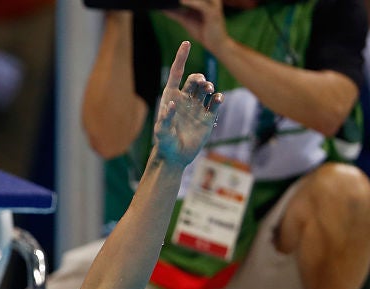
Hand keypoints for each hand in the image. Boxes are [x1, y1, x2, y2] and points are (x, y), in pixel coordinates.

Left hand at [152, 41, 221, 166]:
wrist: (175, 156)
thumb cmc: (164, 143)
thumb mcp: (161, 132)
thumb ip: (165, 119)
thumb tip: (173, 105)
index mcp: (171, 97)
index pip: (176, 73)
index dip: (181, 58)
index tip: (187, 43)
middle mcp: (185, 99)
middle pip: (194, 80)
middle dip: (199, 78)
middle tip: (202, 84)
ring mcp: (197, 107)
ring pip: (206, 89)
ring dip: (208, 86)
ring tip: (208, 91)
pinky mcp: (207, 117)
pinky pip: (215, 103)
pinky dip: (217, 98)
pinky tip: (217, 99)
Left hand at [163, 0, 231, 54]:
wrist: (216, 44)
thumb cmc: (202, 31)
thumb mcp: (186, 19)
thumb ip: (176, 13)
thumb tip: (162, 8)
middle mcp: (210, 0)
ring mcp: (212, 5)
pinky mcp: (213, 13)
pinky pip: (202, 5)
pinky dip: (191, 2)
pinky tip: (181, 1)